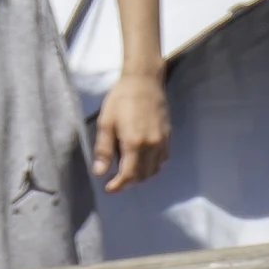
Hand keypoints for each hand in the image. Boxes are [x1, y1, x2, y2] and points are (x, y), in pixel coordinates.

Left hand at [93, 70, 168, 191]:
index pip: (128, 175)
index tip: (109, 188)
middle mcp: (152, 145)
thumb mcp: (106, 122)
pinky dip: (152, 164)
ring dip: (141, 174)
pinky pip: (162, 159)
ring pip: (154, 169)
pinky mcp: (168, 135)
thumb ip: (103, 149)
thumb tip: (100, 172)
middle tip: (116, 177)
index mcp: (134, 143)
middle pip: (142, 175)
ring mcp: (162, 141)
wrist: (144, 80)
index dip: (118, 185)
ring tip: (128, 168)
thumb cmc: (121, 99)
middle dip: (128, 181)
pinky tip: (142, 158)